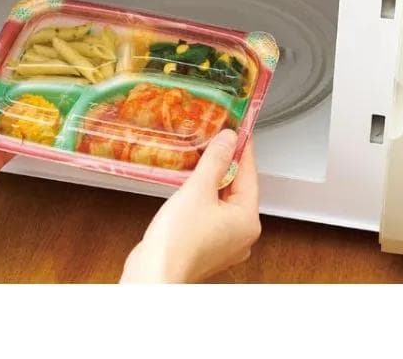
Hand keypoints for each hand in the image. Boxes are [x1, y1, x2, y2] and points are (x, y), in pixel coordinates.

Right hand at [120, 130, 260, 282]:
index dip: (241, 149)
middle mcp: (241, 234)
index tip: (237, 129)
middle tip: (215, 139)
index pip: (249, 174)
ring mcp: (224, 242)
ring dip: (212, 180)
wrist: (154, 273)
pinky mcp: (206, 245)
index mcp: (248, 220)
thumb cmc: (178, 239)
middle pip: (237, 188)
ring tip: (200, 158)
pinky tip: (190, 186)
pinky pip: (210, 212)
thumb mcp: (198, 189)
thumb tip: (228, 138)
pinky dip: (203, 197)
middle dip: (225, 164)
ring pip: (222, 200)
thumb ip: (215, 160)